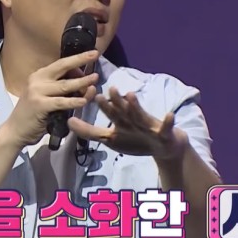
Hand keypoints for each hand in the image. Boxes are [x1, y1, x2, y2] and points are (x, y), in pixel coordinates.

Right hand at [0, 50, 99, 149]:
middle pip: (62, 67)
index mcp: (39, 75)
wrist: (15, 131)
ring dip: (82, 82)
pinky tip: (84, 101)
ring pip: (65, 85)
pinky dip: (74, 101)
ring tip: (95, 79)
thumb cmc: (33, 114)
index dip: (77, 58)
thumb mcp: (45, 96)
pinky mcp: (39, 105)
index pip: (60, 64)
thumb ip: (59, 89)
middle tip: (95, 54)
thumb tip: (82, 82)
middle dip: (80, 60)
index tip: (92, 53)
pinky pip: (61, 102)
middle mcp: (37, 80)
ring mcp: (37, 92)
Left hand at [67, 86, 188, 159]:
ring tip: (131, 95)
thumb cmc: (136, 140)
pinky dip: (168, 123)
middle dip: (119, 101)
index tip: (93, 95)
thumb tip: (68, 122)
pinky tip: (169, 116)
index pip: (111, 112)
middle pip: (126, 111)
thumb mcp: (111, 138)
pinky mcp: (165, 133)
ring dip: (137, 107)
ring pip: (143, 116)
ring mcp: (150, 126)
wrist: (165, 148)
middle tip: (111, 89)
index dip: (103, 105)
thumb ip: (90, 132)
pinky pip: (166, 128)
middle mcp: (135, 120)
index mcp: (123, 121)